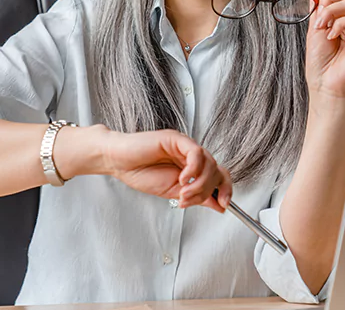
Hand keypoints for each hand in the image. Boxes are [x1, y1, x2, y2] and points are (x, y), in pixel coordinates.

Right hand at [101, 129, 232, 212]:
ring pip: (209, 163)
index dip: (226, 189)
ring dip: (199, 184)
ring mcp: (185, 146)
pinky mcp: (176, 139)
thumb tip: (219, 205)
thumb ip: (197, 197)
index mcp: (192, 168)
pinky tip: (182, 178)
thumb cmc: (140, 173)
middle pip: (217, 171)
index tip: (224, 204)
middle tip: (188, 200)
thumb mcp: (173, 192)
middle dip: (207, 190)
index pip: (219, 175)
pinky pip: (196, 153)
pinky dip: (193, 169)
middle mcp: (191, 156)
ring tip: (182, 193)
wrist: (118, 162)